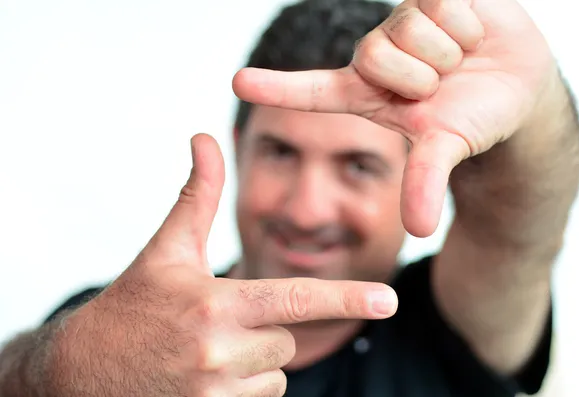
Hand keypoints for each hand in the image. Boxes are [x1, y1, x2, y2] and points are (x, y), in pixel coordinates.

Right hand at [48, 134, 397, 396]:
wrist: (83, 372)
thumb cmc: (132, 305)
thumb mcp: (166, 251)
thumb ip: (196, 195)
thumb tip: (204, 138)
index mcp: (215, 304)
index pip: (295, 299)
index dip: (345, 298)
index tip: (389, 301)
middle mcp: (219, 351)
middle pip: (288, 338)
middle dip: (267, 328)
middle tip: (219, 323)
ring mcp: (215, 392)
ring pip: (277, 372)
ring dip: (255, 360)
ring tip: (205, 352)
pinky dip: (244, 387)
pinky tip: (205, 377)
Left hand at [232, 0, 555, 236]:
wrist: (515, 84)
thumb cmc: (469, 117)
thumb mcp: (443, 149)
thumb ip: (424, 183)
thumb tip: (420, 230)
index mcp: (365, 93)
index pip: (312, 91)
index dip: (277, 88)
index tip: (239, 84)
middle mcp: (376, 53)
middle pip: (376, 57)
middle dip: (420, 79)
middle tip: (440, 85)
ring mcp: (401, 19)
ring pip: (413, 29)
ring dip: (449, 53)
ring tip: (459, 60)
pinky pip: (444, 2)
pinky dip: (469, 26)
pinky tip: (472, 35)